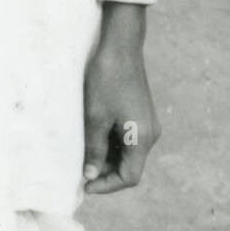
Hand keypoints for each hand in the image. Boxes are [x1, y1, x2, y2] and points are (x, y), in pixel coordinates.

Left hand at [83, 2, 160, 194]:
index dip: (106, 185)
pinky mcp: (140, 112)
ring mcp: (147, 122)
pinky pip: (127, 137)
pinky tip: (92, 135)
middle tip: (79, 169)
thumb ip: (94, 149)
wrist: (121, 45)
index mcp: (142, 139)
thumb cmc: (107, 79)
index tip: (85, 185)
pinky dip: (111, 141)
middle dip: (105, 171)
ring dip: (107, 155)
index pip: (129, 177)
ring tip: (83, 152)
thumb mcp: (95, 117)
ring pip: (127, 151)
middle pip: (130, 165)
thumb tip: (91, 174)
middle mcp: (150, 134)